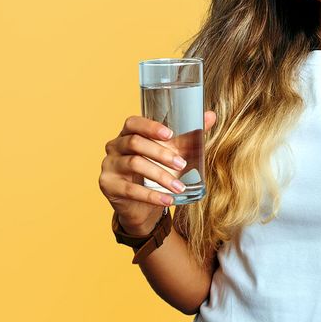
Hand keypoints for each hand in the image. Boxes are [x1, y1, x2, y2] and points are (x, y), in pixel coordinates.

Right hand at [98, 112, 216, 234]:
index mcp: (128, 133)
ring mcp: (109, 166)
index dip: (150, 126)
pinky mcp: (108, 186)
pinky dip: (152, 196)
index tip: (170, 134)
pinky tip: (168, 200)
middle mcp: (115, 146)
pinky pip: (130, 190)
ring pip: (134, 164)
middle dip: (161, 153)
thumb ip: (189, 135)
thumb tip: (211, 115)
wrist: (143, 206)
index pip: (133, 122)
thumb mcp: (173, 153)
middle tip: (182, 164)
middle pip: (135, 142)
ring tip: (179, 186)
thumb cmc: (158, 171)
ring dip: (160, 175)